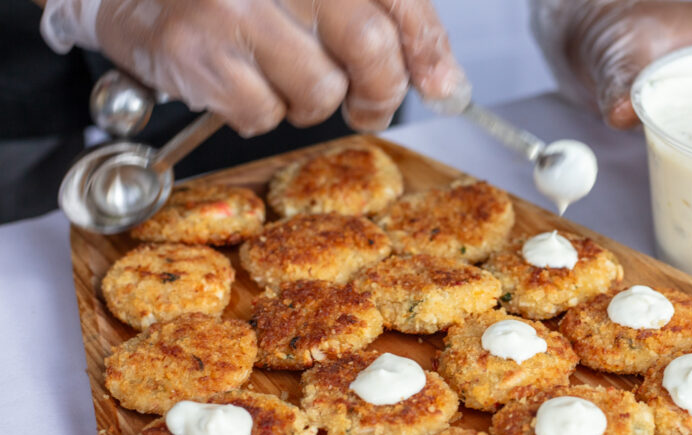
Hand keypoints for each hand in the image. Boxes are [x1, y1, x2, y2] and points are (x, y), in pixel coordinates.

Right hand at [40, 0, 468, 135]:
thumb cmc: (239, 1)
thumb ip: (385, 26)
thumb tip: (445, 83)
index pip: (399, 0)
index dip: (427, 50)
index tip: (441, 86)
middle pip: (370, 45)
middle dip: (379, 91)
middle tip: (367, 103)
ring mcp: (234, 6)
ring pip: (319, 90)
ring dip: (310, 103)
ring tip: (281, 79)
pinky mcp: (197, 48)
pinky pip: (264, 114)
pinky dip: (261, 114)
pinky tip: (240, 84)